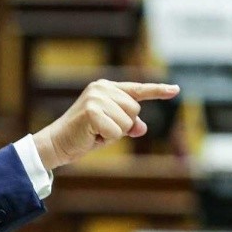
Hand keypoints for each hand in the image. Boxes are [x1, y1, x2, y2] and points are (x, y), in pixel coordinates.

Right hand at [34, 79, 178, 169]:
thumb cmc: (82, 136)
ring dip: (113, 134)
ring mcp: (96, 97)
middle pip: (135, 110)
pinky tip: (90, 136)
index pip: (137, 90)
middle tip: (99, 130)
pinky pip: (116, 131)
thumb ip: (127, 124)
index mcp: (105, 87)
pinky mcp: (92, 111)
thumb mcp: (109, 129)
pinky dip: (105, 139)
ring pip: (127, 122)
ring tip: (94, 133)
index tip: (175, 90)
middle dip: (122, 126)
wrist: (56, 144)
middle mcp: (101, 88)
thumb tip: (141, 128)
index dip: (158, 91)